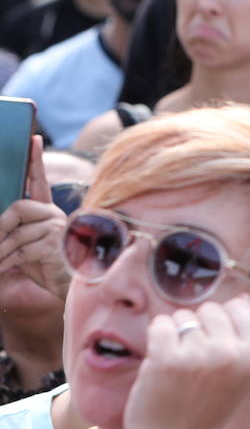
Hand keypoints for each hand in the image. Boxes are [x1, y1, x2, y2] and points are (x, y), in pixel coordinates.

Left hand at [0, 136, 68, 297]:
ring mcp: (57, 229)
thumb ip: (14, 232)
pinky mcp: (55, 244)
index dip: (35, 160)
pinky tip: (7, 268)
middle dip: (1, 226)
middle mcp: (54, 216)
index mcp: (47, 213)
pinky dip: (8, 260)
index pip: (39, 181)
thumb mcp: (23, 247)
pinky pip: (22, 248)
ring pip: (17, 232)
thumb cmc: (43, 268)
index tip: (34, 138)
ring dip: (2, 252)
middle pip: (19, 207)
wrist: (64, 290)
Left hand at [122, 296, 249, 428]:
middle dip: (198, 327)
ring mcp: (198, 355)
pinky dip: (156, 337)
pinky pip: (161, 325)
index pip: (242, 310)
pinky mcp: (166, 358)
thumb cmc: (204, 411)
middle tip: (191, 360)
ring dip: (175, 334)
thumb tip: (241, 299)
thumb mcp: (240, 377)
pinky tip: (158, 359)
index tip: (213, 347)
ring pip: (183, 316)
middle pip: (211, 310)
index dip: (223, 324)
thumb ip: (243, 340)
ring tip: (175, 365)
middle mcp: (231, 354)